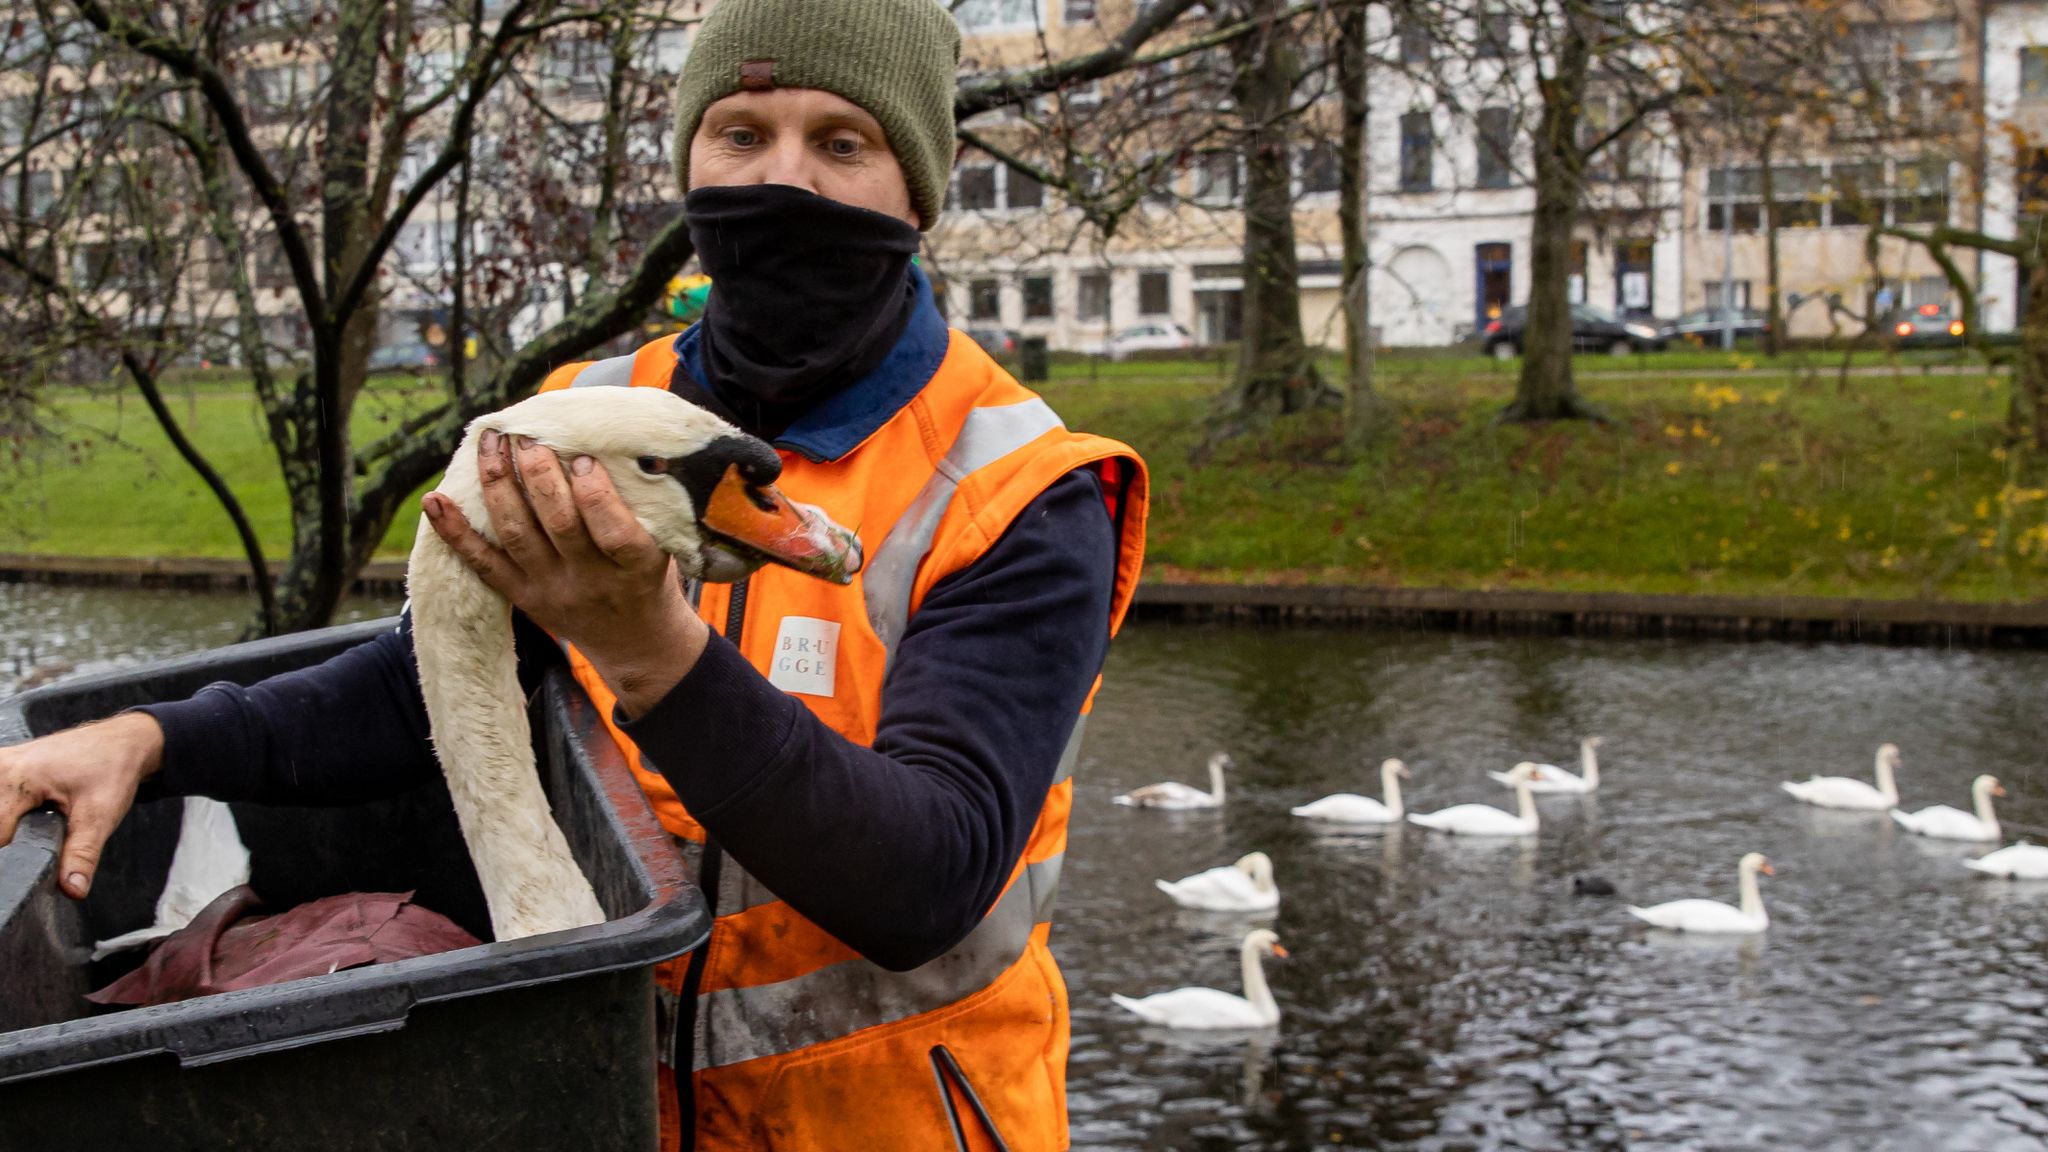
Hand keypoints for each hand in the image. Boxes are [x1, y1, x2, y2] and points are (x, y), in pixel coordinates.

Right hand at [0, 711, 162, 898]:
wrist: (122, 742)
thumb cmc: (112, 770)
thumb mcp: (100, 815)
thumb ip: (82, 854)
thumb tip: (72, 890)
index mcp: (17, 779)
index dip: (10, 858)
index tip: (25, 866)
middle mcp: (1, 768)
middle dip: (11, 841)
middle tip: (47, 832)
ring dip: (9, 826)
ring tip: (40, 822)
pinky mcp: (2, 768)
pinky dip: (8, 813)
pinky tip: (25, 818)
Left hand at [422, 429, 708, 716]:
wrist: (633, 640)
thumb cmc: (647, 576)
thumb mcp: (664, 545)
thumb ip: (648, 504)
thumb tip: (632, 446)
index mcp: (634, 567)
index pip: (614, 531)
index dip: (596, 494)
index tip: (584, 458)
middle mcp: (590, 581)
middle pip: (558, 526)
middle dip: (539, 475)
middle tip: (528, 438)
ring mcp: (550, 590)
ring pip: (516, 535)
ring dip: (499, 485)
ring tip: (492, 444)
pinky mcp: (522, 597)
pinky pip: (482, 564)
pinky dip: (455, 532)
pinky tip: (434, 500)